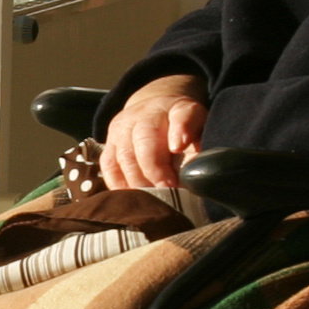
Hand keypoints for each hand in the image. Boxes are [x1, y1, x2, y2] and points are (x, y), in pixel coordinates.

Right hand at [104, 73, 207, 189]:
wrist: (154, 113)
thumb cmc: (180, 130)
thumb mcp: (198, 133)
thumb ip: (199, 149)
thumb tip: (196, 174)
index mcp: (176, 109)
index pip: (181, 115)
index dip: (180, 130)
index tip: (178, 147)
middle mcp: (145, 114)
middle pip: (145, 140)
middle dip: (155, 170)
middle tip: (167, 191)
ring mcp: (122, 127)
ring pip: (124, 156)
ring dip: (138, 182)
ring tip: (152, 199)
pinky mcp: (109, 143)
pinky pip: (109, 166)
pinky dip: (120, 185)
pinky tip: (133, 197)